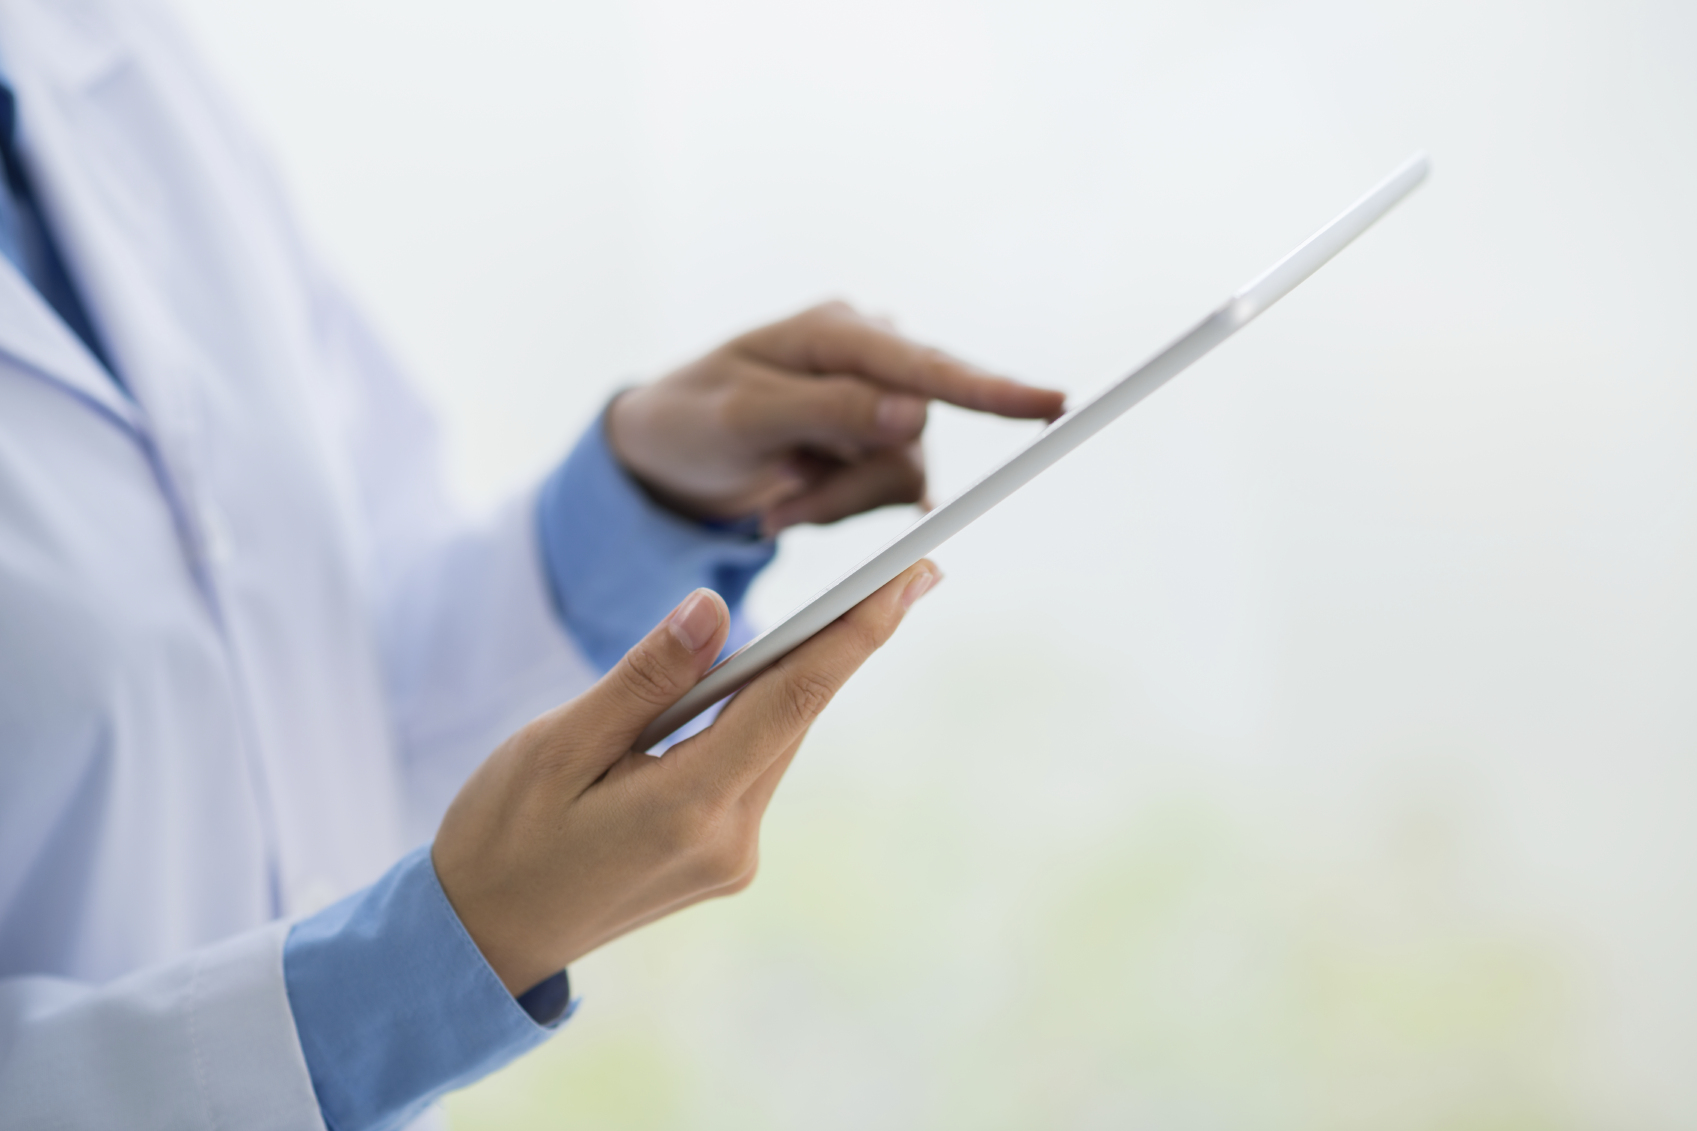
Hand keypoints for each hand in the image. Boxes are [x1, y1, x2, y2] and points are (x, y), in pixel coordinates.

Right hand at [431, 560, 942, 995]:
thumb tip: (715, 608)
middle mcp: (730, 840)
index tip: (913, 574)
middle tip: (903, 570)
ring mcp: (731, 859)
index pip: (795, 697)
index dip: (859, 629)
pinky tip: (747, 684)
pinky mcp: (722, 863)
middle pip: (797, 715)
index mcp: (689, 807)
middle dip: (845, 639)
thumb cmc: (500, 837)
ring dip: (792, 679)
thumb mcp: (555, 746)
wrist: (479, 942)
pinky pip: (751, 769)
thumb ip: (644, 678)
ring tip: (834, 609)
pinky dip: (754, 720)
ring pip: (776, 741)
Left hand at [606, 301, 1064, 535]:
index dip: (990, 389)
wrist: (664, 454)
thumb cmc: (690, 418)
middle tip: (779, 508)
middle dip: (847, 484)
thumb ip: (826, 411)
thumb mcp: (741, 417)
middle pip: (912, 434)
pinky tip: (787, 500)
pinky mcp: (876, 448)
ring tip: (773, 504)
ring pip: (900, 475)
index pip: (923, 365)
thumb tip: (915, 414)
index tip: (1054, 404)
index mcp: (835, 331)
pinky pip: (887, 496)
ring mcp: (877, 405)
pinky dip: (835, 510)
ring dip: (834, 504)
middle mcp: (869, 358)